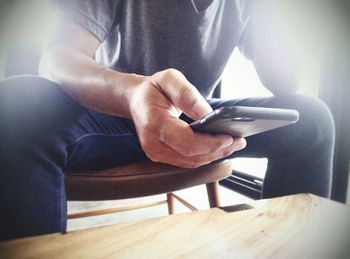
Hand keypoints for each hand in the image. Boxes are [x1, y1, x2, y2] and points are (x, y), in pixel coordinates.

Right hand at [129, 69, 245, 167]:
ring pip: (191, 162)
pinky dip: (204, 156)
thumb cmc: (152, 89)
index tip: (230, 137)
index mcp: (154, 123)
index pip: (187, 142)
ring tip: (233, 145)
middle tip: (239, 141)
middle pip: (192, 156)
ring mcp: (155, 153)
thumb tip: (208, 114)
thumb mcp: (169, 79)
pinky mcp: (160, 156)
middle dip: (218, 150)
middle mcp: (153, 144)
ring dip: (214, 155)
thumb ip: (187, 94)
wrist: (135, 100)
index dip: (211, 143)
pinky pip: (186, 161)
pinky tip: (217, 147)